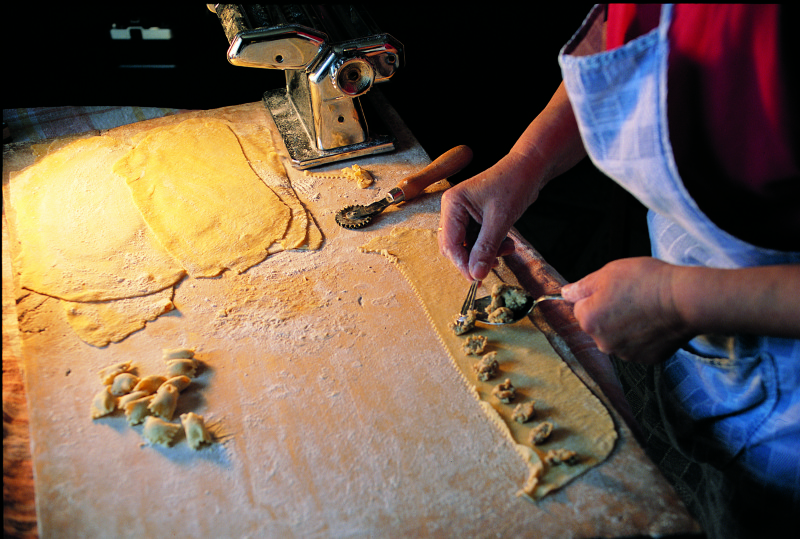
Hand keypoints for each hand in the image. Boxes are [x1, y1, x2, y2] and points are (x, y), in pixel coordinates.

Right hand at [438, 152, 536, 280]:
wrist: (529, 168)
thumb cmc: (513, 184)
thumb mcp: (500, 219)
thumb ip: (486, 247)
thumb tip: (476, 274)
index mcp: (452, 204)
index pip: (450, 243)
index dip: (462, 263)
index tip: (477, 278)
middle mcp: (453, 210)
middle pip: (455, 247)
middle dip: (474, 258)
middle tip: (494, 265)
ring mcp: (463, 215)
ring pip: (467, 246)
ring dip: (486, 253)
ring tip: (507, 250)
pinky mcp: (475, 219)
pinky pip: (477, 241)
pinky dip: (491, 246)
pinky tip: (507, 244)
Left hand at [561, 257, 691, 363]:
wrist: (683, 299)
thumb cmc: (646, 282)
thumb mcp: (608, 273)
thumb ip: (582, 286)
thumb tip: (565, 293)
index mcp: (588, 320)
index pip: (581, 307)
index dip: (597, 295)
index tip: (614, 289)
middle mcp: (602, 342)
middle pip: (598, 325)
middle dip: (609, 313)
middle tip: (631, 297)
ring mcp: (625, 353)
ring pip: (618, 337)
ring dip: (626, 326)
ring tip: (645, 309)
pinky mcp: (646, 359)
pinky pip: (638, 346)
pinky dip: (644, 336)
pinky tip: (655, 322)